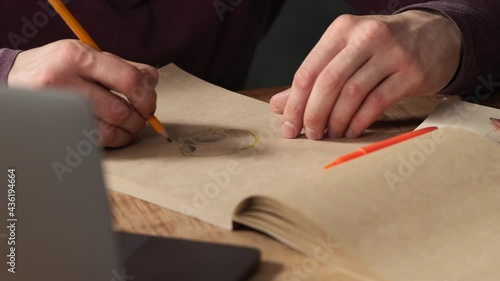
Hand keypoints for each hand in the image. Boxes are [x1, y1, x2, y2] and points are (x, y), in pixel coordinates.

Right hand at [8, 39, 157, 146]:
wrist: (15, 78)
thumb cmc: (58, 66)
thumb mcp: (87, 54)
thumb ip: (123, 65)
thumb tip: (152, 81)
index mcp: (77, 57)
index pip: (129, 80)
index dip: (147, 95)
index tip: (149, 101)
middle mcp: (65, 82)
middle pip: (121, 110)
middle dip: (140, 117)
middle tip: (141, 115)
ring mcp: (59, 109)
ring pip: (111, 131)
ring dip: (129, 131)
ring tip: (128, 124)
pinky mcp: (58, 129)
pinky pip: (97, 142)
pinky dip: (114, 139)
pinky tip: (114, 131)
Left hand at [270, 10, 461, 138]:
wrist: (436, 35)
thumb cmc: (382, 48)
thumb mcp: (346, 53)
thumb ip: (313, 79)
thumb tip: (278, 106)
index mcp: (342, 30)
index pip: (309, 70)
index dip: (294, 103)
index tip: (288, 127)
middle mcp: (365, 37)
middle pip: (328, 82)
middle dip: (313, 115)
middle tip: (310, 135)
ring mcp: (392, 53)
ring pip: (352, 93)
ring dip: (336, 120)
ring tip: (331, 134)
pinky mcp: (412, 73)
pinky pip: (377, 103)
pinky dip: (359, 121)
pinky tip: (351, 131)